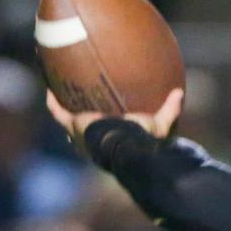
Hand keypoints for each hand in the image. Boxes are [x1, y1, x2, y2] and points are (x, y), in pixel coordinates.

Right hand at [45, 88, 183, 152]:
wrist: (128, 144)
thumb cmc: (145, 139)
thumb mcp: (160, 123)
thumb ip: (170, 109)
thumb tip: (180, 92)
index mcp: (114, 141)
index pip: (108, 133)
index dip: (105, 123)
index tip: (105, 111)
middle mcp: (95, 140)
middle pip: (86, 128)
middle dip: (82, 113)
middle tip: (81, 96)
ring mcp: (82, 133)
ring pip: (68, 118)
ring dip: (64, 104)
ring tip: (61, 88)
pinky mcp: (73, 124)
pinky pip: (58, 111)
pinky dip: (53, 100)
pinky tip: (50, 86)